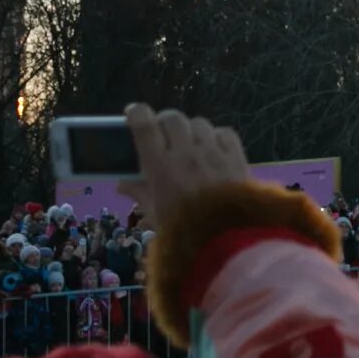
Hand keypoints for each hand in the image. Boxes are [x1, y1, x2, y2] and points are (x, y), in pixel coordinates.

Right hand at [115, 104, 249, 229]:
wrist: (228, 244)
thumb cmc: (184, 233)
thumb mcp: (156, 215)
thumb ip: (139, 193)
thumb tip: (122, 183)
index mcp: (161, 167)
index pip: (145, 126)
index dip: (137, 114)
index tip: (133, 114)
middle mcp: (186, 153)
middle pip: (172, 118)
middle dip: (164, 123)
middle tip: (163, 135)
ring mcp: (213, 153)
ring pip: (199, 123)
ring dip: (190, 130)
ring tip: (190, 145)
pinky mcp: (236, 157)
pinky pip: (224, 133)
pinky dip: (216, 137)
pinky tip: (213, 149)